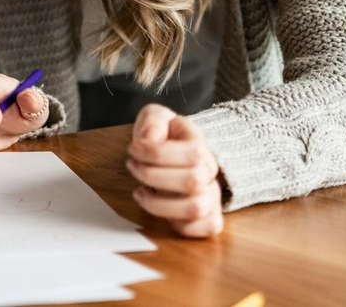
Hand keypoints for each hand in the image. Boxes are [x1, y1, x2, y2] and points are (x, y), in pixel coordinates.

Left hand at [125, 104, 223, 237]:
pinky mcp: (209, 216)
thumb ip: (154, 121)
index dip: (157, 153)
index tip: (133, 148)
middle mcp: (209, 171)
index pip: (192, 154)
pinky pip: (206, 227)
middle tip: (133, 166)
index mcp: (199, 144)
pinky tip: (159, 210)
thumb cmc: (163, 135)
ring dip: (160, 204)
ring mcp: (212, 195)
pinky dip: (179, 224)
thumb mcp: (155, 117)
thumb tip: (152, 139)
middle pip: (193, 181)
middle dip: (153, 176)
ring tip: (140, 192)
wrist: (173, 151)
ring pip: (196, 208)